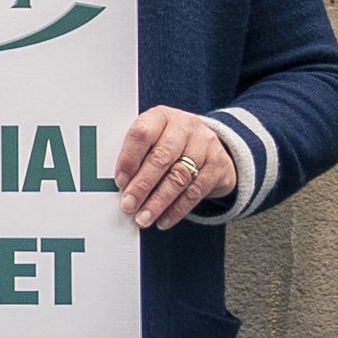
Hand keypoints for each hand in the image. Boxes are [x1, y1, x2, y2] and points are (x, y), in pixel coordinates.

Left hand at [112, 106, 240, 231]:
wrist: (207, 145)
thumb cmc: (168, 144)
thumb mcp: (153, 140)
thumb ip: (136, 157)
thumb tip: (120, 187)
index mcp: (161, 116)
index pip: (142, 133)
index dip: (129, 158)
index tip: (120, 182)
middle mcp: (184, 126)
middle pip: (161, 157)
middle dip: (142, 185)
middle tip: (128, 206)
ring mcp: (204, 144)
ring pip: (179, 177)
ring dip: (158, 202)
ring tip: (143, 218)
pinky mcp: (218, 164)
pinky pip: (195, 191)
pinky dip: (177, 209)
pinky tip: (163, 220)